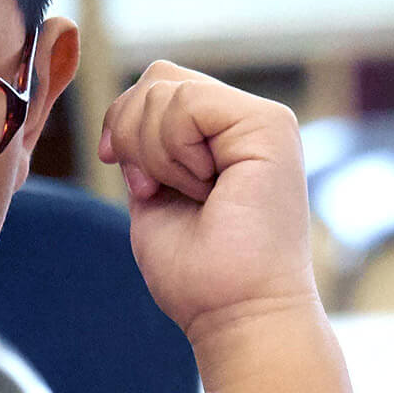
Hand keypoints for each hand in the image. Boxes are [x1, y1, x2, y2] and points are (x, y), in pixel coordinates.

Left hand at [98, 62, 316, 337]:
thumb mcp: (154, 193)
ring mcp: (263, 120)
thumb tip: (123, 110)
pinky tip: (204, 189)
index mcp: (221, 136)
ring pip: (164, 87)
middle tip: (160, 190)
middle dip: (133, 135)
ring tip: (193, 196)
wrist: (238, 315)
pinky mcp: (270, 125)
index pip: (155, 87)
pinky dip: (173, 152)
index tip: (138, 185)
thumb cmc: (200, 276)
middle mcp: (246, 121)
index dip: (123, 125)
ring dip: (155, 154)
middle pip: (157, 77)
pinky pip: (187, 101)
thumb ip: (145, 146)